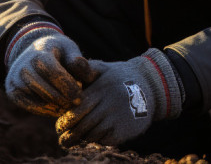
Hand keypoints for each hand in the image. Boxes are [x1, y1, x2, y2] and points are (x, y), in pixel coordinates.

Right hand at [4, 23, 97, 115]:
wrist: (32, 50)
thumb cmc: (57, 52)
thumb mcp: (69, 49)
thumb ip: (79, 62)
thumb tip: (87, 76)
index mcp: (39, 53)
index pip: (54, 73)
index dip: (68, 87)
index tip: (80, 98)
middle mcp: (23, 66)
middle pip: (44, 89)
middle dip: (62, 100)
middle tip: (76, 105)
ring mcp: (15, 79)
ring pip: (36, 100)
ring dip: (54, 107)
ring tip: (67, 107)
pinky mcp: (12, 91)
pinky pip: (28, 106)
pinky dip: (43, 111)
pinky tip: (56, 109)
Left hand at [56, 48, 181, 147]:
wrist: (151, 86)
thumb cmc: (119, 76)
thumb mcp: (103, 68)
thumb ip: (85, 72)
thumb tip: (66, 74)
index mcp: (101, 89)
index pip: (78, 109)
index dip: (66, 120)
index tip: (59, 127)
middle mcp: (110, 104)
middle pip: (84, 124)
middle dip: (71, 135)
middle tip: (63, 140)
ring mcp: (119, 118)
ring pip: (94, 134)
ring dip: (83, 139)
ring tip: (74, 142)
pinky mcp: (127, 130)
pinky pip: (107, 140)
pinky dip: (98, 141)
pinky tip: (93, 140)